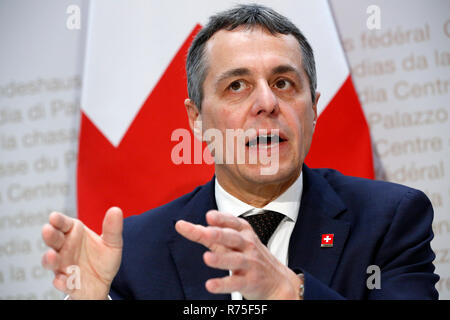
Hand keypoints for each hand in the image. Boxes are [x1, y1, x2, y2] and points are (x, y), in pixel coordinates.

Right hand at [41, 207, 122, 298]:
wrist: (103, 283)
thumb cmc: (103, 258)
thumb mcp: (112, 243)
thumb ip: (113, 228)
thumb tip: (116, 210)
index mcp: (74, 233)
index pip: (63, 224)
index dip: (58, 220)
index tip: (53, 216)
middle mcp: (64, 248)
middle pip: (54, 240)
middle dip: (50, 235)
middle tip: (47, 229)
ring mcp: (63, 266)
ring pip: (52, 262)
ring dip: (49, 259)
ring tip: (51, 255)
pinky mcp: (67, 283)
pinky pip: (61, 283)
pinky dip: (61, 282)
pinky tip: (62, 280)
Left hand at [175, 210, 301, 298]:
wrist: (277, 281)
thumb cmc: (251, 257)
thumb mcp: (235, 242)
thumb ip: (211, 235)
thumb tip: (186, 226)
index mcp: (243, 232)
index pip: (232, 222)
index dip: (221, 219)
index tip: (209, 216)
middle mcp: (247, 245)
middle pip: (232, 238)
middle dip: (219, 234)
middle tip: (205, 233)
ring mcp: (249, 263)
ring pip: (235, 260)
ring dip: (221, 259)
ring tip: (206, 258)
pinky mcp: (249, 282)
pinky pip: (235, 283)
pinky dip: (222, 284)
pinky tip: (210, 285)